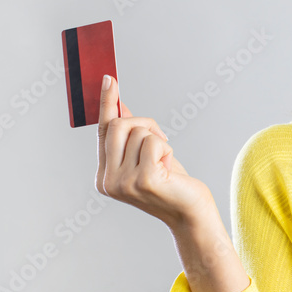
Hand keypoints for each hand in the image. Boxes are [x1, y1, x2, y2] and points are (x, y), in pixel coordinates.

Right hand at [95, 75, 213, 228]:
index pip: (102, 131)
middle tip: (161, 137)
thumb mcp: (146, 155)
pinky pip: (154, 142)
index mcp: (103, 176)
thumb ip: (130, 134)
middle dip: (145, 124)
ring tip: (165, 160)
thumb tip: (118, 105)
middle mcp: (107, 181)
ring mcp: (123, 183)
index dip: (107, 103)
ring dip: (158, 140)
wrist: (190, 212)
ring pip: (139, 132)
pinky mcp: (144, 180)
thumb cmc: (170, 183)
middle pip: (119, 126)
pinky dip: (166, 148)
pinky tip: (169, 167)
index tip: (109, 78)